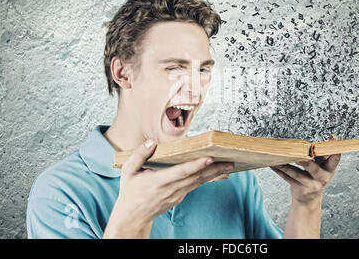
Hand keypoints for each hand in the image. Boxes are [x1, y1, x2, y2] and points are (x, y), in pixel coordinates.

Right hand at [103, 139, 233, 237]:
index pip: (181, 172)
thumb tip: (152, 142)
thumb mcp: (128, 171)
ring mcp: (177, 195)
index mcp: (159, 181)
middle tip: (230, 161)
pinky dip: (206, 177)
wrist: (133, 216)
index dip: (196, 165)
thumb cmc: (131, 192)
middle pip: (196, 177)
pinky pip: (195, 185)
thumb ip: (139, 155)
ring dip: (214, 173)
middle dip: (214, 169)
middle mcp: (171, 189)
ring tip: (228, 164)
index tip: (210, 158)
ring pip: (198, 182)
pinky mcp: (180, 197)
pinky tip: (215, 171)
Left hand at [271, 133, 340, 206]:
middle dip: (306, 163)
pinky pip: (288, 179)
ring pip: (296, 174)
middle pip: (314, 169)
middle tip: (298, 156)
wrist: (309, 200)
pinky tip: (273, 165)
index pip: (334, 160)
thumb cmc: (315, 177)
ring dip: (285, 166)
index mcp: (330, 169)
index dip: (333, 151)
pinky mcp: (300, 190)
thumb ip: (322, 155)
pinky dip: (279, 171)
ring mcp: (311, 185)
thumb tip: (329, 136)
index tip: (331, 138)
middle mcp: (322, 178)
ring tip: (277, 158)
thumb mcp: (323, 167)